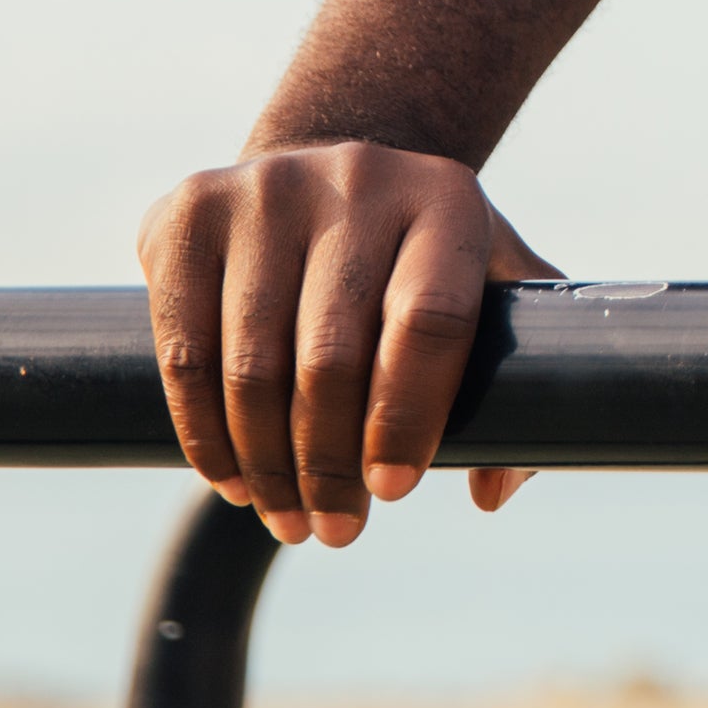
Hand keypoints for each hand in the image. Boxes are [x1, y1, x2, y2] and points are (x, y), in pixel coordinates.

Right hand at [138, 141, 559, 547]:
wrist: (322, 177)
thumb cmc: (417, 258)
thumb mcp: (489, 288)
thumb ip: (523, 380)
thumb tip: (493, 491)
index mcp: (447, 198)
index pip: (430, 321)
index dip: (409, 415)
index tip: (394, 489)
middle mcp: (358, 179)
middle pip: (332, 355)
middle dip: (330, 466)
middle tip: (337, 530)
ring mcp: (265, 189)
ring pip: (253, 364)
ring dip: (267, 466)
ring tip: (288, 520)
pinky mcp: (188, 212)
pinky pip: (185, 352)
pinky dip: (204, 433)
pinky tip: (232, 479)